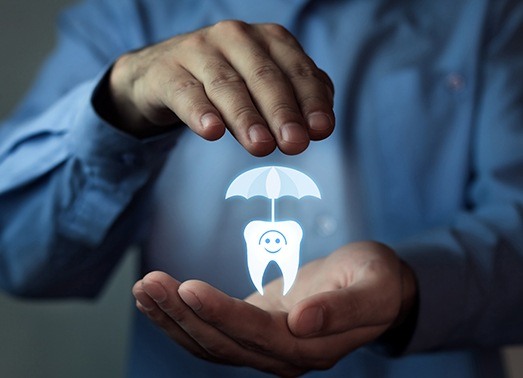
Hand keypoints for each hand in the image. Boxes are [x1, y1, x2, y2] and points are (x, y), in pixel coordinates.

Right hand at [107, 21, 334, 155]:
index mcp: (268, 40)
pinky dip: (200, 112)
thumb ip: (297, 98)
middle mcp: (235, 37)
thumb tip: (320, 125)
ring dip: (246, 117)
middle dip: (282, 112)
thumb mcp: (264, 86)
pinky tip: (211, 131)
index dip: (312, 101)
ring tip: (260, 145)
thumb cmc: (227, 81)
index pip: (298, 71)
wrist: (164, 73)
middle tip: (294, 143)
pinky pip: (186, 92)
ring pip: (227, 85)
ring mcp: (198, 51)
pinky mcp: (167, 71)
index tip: (321, 130)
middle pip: (264, 77)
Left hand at [132, 242, 416, 375]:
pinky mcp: (254, 331)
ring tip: (143, 288)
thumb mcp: (373, 287)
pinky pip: (212, 331)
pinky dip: (182, 318)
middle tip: (149, 282)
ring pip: (209, 343)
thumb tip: (304, 322)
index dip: (220, 315)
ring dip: (173, 318)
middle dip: (182, 314)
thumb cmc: (377, 281)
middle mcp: (282, 357)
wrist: (375, 288)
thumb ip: (342, 309)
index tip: (188, 288)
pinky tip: (158, 300)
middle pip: (222, 343)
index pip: (256, 335)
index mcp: (310, 349)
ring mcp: (265, 348)